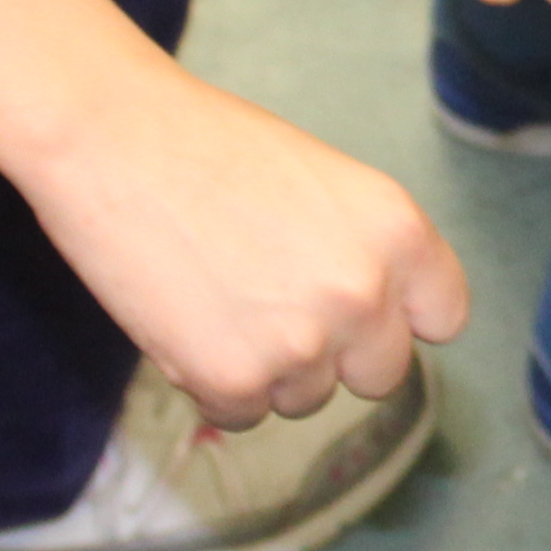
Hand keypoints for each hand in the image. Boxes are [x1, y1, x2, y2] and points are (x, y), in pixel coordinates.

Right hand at [14, 66, 472, 427]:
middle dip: (336, 357)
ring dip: (269, 369)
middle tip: (276, 310)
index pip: (443, 317)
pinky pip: (242, 414)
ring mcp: (303, 344)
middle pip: (382, 375)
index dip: (400, 319)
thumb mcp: (325, 184)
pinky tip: (185, 323)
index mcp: (399, 231)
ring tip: (216, 298)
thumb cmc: (207, 145)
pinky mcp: (234, 380)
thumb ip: (363, 251)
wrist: (108, 137)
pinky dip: (213, 385)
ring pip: (307, 397)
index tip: (367, 315)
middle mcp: (365, 292)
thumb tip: (377, 319)